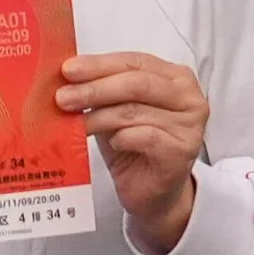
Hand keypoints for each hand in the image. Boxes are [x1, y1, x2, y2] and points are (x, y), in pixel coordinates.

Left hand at [59, 52, 207, 254]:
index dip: (99, 64)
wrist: (152, 193)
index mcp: (175, 77)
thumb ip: (101, 88)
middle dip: (95, 89)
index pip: (134, 61)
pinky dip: (122, 138)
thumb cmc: (133, 145)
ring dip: (100, 116)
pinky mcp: (183, 151)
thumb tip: (66, 75)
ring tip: (76, 124)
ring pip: (136, 111)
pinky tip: (113, 143)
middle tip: (63, 97)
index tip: (68, 70)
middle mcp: (189, 97)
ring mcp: (190, 125)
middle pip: (136, 83)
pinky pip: (145, 136)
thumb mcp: (115, 109)